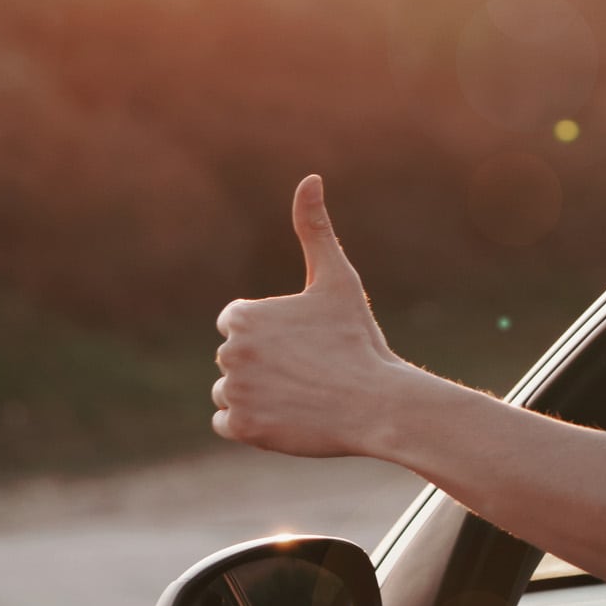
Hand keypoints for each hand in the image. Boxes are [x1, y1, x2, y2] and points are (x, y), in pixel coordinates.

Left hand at [212, 175, 410, 457]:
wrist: (379, 404)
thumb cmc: (358, 341)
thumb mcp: (338, 280)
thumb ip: (314, 228)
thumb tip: (310, 177)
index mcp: (243, 316)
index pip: (237, 325)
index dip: (272, 335)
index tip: (303, 345)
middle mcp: (230, 352)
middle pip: (234, 359)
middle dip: (265, 366)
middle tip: (308, 372)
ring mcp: (235, 392)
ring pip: (229, 391)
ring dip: (257, 395)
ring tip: (299, 394)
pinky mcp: (242, 428)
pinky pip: (227, 423)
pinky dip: (251, 424)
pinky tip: (285, 415)